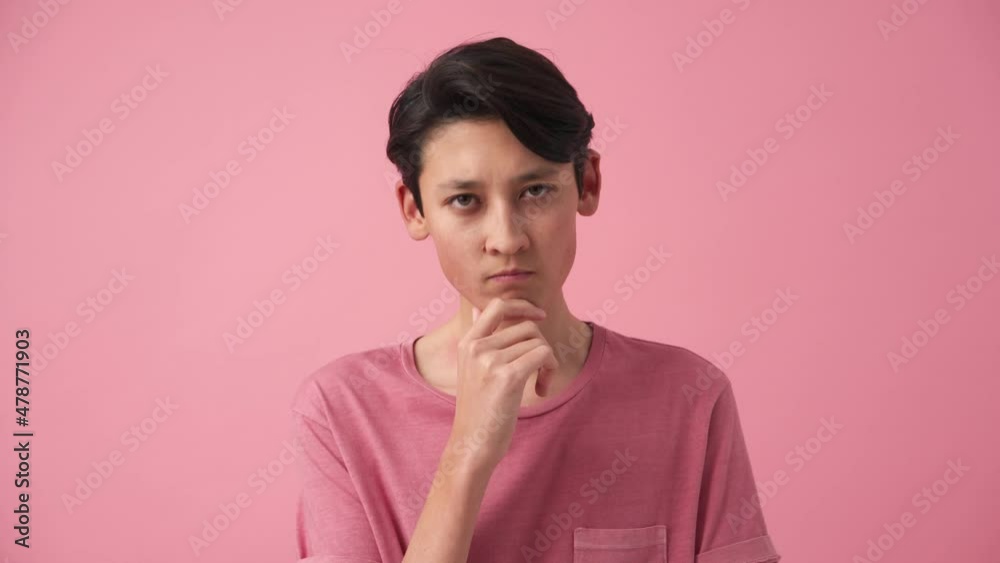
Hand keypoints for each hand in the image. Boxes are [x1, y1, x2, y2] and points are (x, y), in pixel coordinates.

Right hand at [446, 298, 558, 474]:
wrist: (471, 445)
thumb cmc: (477, 410)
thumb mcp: (470, 369)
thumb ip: (477, 339)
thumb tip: (478, 309)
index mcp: (467, 343)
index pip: (497, 305)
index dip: (522, 305)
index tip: (539, 316)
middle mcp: (476, 347)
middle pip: (527, 326)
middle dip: (541, 346)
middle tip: (540, 371)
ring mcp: (490, 361)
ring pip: (538, 342)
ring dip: (548, 363)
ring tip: (539, 383)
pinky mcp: (507, 376)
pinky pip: (543, 355)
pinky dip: (550, 370)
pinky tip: (541, 389)